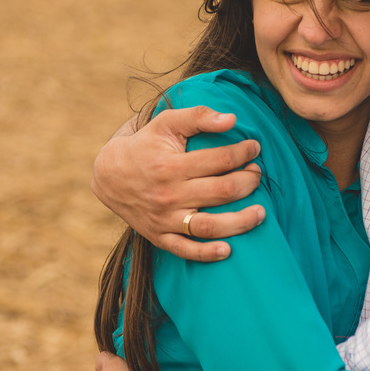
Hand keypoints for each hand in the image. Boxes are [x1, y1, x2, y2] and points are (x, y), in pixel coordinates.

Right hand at [91, 107, 264, 261]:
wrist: (109, 175)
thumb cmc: (145, 145)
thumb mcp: (166, 123)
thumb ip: (198, 116)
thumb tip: (232, 119)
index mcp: (171, 166)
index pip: (220, 160)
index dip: (243, 153)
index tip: (254, 148)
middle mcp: (169, 194)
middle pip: (221, 192)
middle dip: (248, 182)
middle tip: (257, 174)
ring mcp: (164, 219)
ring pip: (209, 226)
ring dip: (240, 222)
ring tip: (260, 213)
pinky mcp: (159, 236)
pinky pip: (186, 250)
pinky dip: (207, 254)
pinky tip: (228, 250)